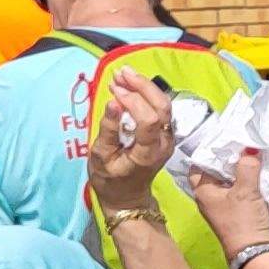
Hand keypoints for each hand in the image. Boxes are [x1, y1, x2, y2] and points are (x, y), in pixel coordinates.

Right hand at [86, 73, 177, 197]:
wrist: (127, 195)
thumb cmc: (110, 179)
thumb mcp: (101, 157)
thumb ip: (108, 130)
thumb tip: (113, 102)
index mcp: (149, 153)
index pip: (149, 120)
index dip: (133, 101)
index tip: (113, 89)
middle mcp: (164, 143)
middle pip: (162, 107)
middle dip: (142, 85)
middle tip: (120, 72)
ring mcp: (168, 137)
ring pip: (163, 104)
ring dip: (144, 86)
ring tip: (121, 75)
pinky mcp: (165, 132)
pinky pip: (159, 108)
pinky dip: (145, 94)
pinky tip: (129, 86)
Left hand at [183, 148, 268, 249]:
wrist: (255, 252)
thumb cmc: (243, 221)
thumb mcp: (246, 191)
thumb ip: (247, 166)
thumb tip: (250, 148)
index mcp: (203, 192)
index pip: (199, 164)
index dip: (210, 151)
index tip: (224, 138)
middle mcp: (209, 198)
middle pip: (215, 172)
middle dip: (227, 159)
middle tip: (240, 142)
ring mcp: (223, 207)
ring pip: (229, 182)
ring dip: (239, 171)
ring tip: (252, 154)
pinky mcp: (237, 213)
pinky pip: (239, 191)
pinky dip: (247, 182)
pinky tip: (258, 173)